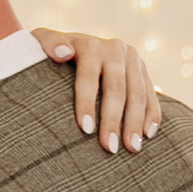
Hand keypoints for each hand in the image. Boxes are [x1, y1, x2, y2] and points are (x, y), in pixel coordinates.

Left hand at [35, 30, 158, 152]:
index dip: (87, 102)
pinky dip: (152, 115)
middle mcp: (115, 49)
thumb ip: (47, 43)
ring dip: (135, 123)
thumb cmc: (48, 54)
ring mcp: (132, 60)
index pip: (89, 76)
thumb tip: (62, 53)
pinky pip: (151, 95)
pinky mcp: (143, 71)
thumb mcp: (40, 43)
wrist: (71, 46)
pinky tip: (147, 136)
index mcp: (89, 45)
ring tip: (131, 148)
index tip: (85, 129)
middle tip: (109, 148)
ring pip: (137, 94)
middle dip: (113, 120)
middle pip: (117, 88)